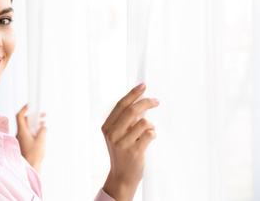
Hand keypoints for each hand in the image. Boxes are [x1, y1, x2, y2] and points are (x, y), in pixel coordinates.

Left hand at [16, 104, 46, 171]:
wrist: (29, 168)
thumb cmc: (33, 155)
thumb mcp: (41, 140)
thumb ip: (43, 131)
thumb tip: (43, 127)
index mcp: (21, 131)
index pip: (20, 116)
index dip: (24, 108)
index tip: (30, 105)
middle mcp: (19, 134)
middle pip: (24, 121)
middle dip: (34, 117)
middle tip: (43, 115)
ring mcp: (20, 140)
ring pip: (27, 128)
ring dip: (35, 124)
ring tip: (44, 124)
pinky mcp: (23, 145)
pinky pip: (27, 134)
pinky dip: (33, 131)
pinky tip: (41, 133)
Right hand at [101, 83, 158, 200]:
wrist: (121, 176)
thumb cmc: (122, 152)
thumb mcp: (116, 135)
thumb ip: (124, 121)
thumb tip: (140, 102)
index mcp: (107, 127)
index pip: (121, 105)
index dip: (133, 94)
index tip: (143, 86)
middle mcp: (113, 134)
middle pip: (132, 110)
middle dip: (147, 102)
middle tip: (156, 101)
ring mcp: (123, 143)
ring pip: (144, 123)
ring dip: (151, 125)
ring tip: (149, 132)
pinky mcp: (135, 152)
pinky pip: (150, 134)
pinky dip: (153, 134)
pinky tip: (149, 140)